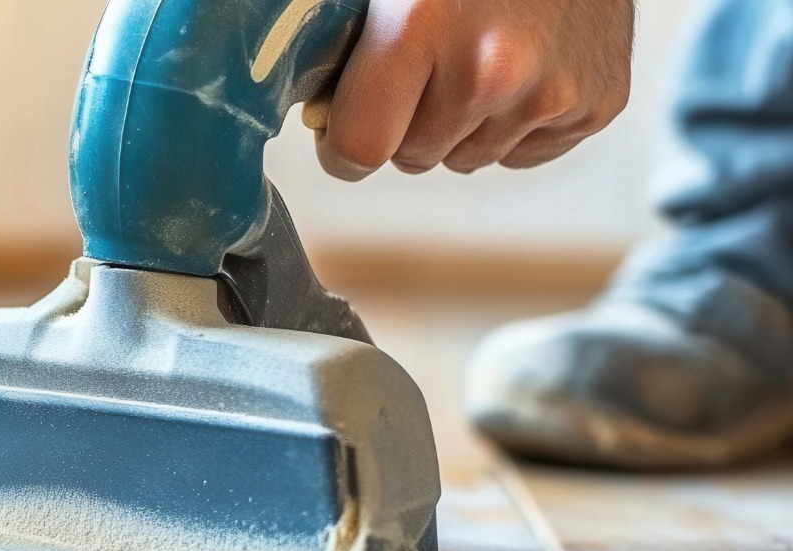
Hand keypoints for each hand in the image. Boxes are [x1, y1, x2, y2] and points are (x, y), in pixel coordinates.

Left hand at [316, 0, 634, 178]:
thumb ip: (342, 45)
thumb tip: (318, 113)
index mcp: (422, 26)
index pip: (359, 148)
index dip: (342, 144)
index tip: (345, 125)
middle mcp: (492, 68)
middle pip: (412, 157)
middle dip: (406, 122)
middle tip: (427, 61)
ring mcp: (551, 92)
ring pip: (466, 158)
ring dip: (461, 122)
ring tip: (482, 52)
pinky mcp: (597, 105)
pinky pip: (521, 155)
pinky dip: (513, 123)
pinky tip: (525, 65)